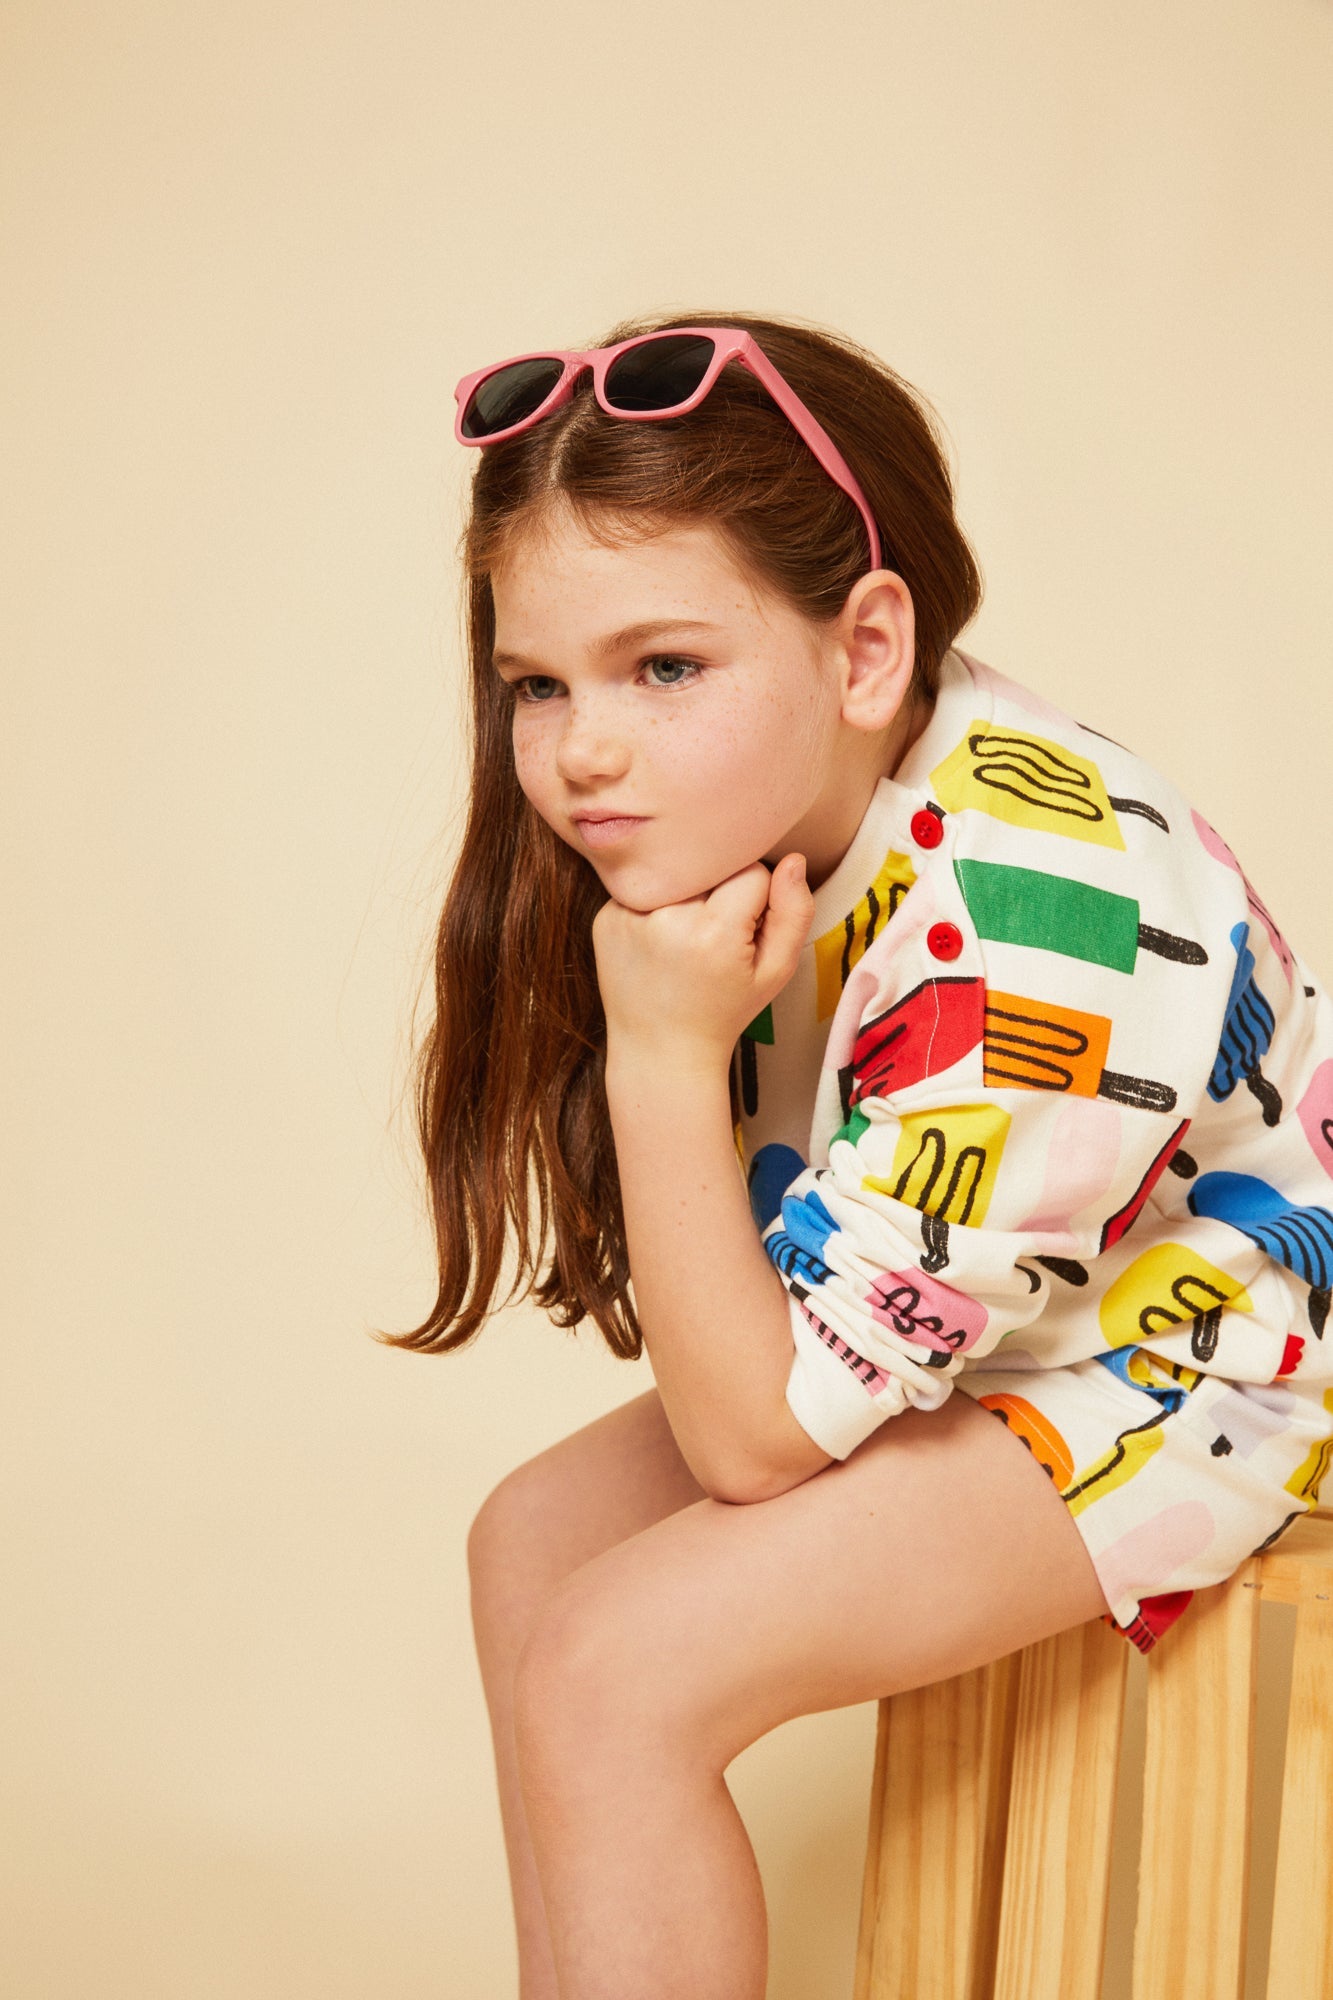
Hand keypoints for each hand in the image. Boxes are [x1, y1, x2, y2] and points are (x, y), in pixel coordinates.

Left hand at [592, 852, 814, 1069]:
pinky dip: (658, 905)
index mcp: (714, 933)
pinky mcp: (606, 918)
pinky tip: (659, 942)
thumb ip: (794, 913)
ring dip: (689, 895)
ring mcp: (628, 916)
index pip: (752, 872)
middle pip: (712, 867)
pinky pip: (646, 887)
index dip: (757, 900)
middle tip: (716, 937)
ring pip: (678, 873)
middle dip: (722, 893)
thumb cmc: (724, 1011)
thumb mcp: (775, 972)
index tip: (745, 932)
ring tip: (687, 939)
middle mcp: (666, 919)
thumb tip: (793, 859)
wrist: (659, 1050)